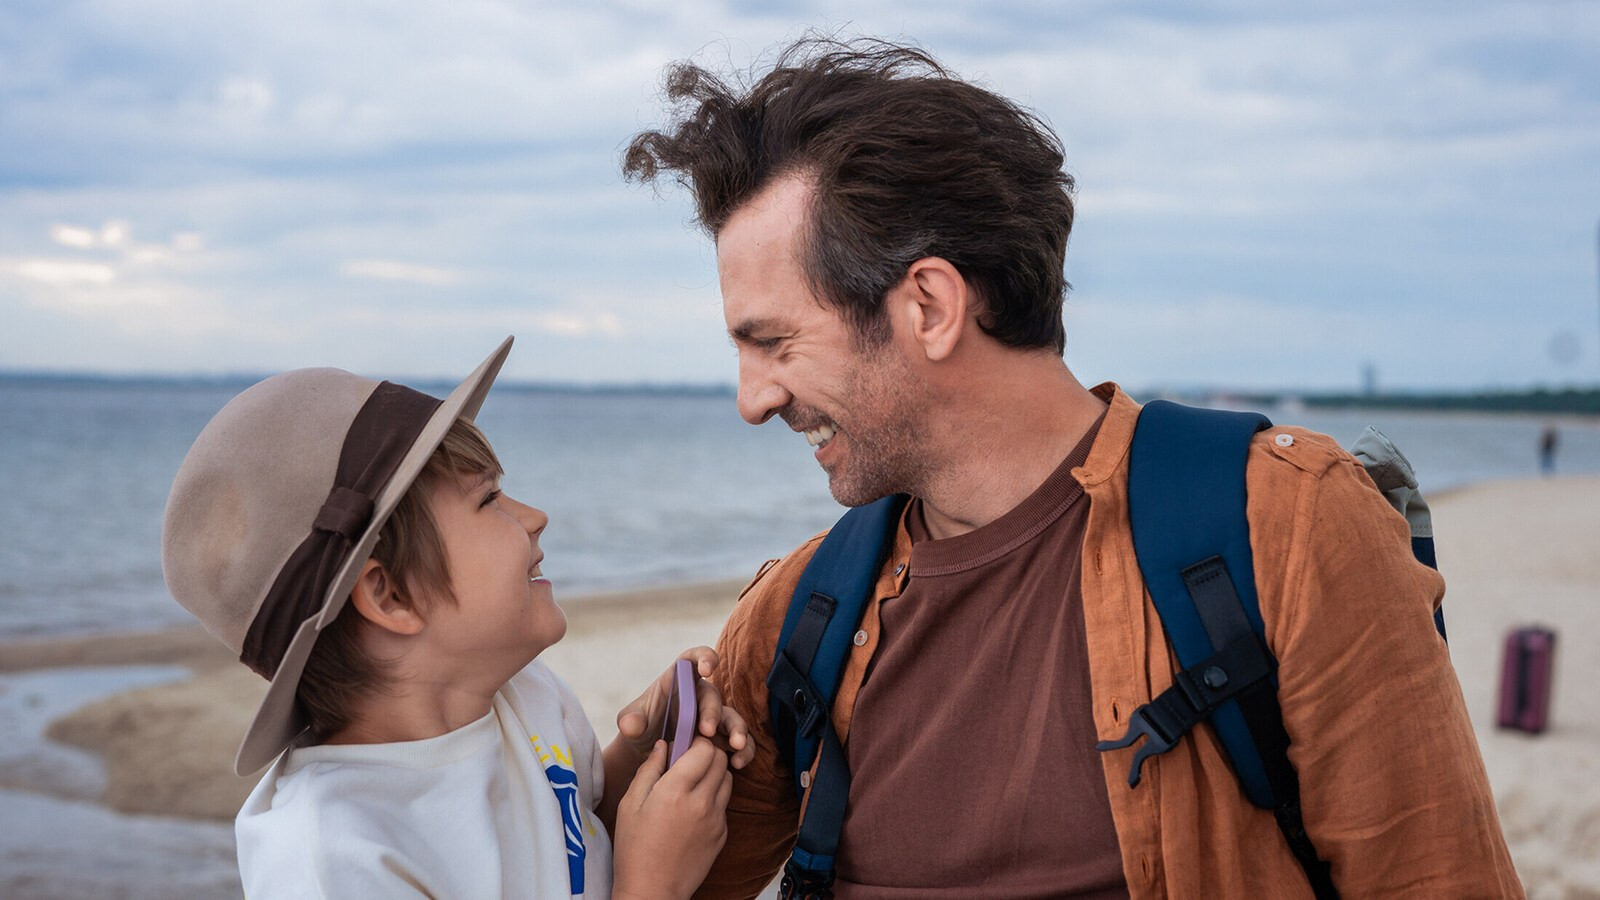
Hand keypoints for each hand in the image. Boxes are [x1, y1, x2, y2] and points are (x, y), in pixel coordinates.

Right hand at [612, 739, 732, 899]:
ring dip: (714, 774)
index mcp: (676, 790)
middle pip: (721, 760)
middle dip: (707, 754)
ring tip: (692, 785)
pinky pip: (724, 804)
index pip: (704, 748)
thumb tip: (664, 745)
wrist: (653, 891)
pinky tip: (693, 809)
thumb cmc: (634, 848)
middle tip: (689, 762)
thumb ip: (649, 769)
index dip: (696, 741)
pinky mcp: (722, 834)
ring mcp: (716, 819)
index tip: (684, 745)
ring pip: (728, 780)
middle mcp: (702, 802)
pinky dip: (714, 798)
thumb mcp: (630, 804)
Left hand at [615, 646, 753, 770]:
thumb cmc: (642, 729)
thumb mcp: (631, 723)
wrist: (648, 754)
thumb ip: (630, 721)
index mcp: (679, 681)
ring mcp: (714, 718)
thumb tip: (631, 724)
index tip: (707, 669)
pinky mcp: (722, 739)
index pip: (693, 659)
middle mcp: (700, 696)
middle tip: (706, 732)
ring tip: (736, 747)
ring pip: (733, 718)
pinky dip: (744, 750)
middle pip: (713, 696)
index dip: (704, 658)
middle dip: (712, 712)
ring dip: (738, 730)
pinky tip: (737, 763)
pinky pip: (741, 741)